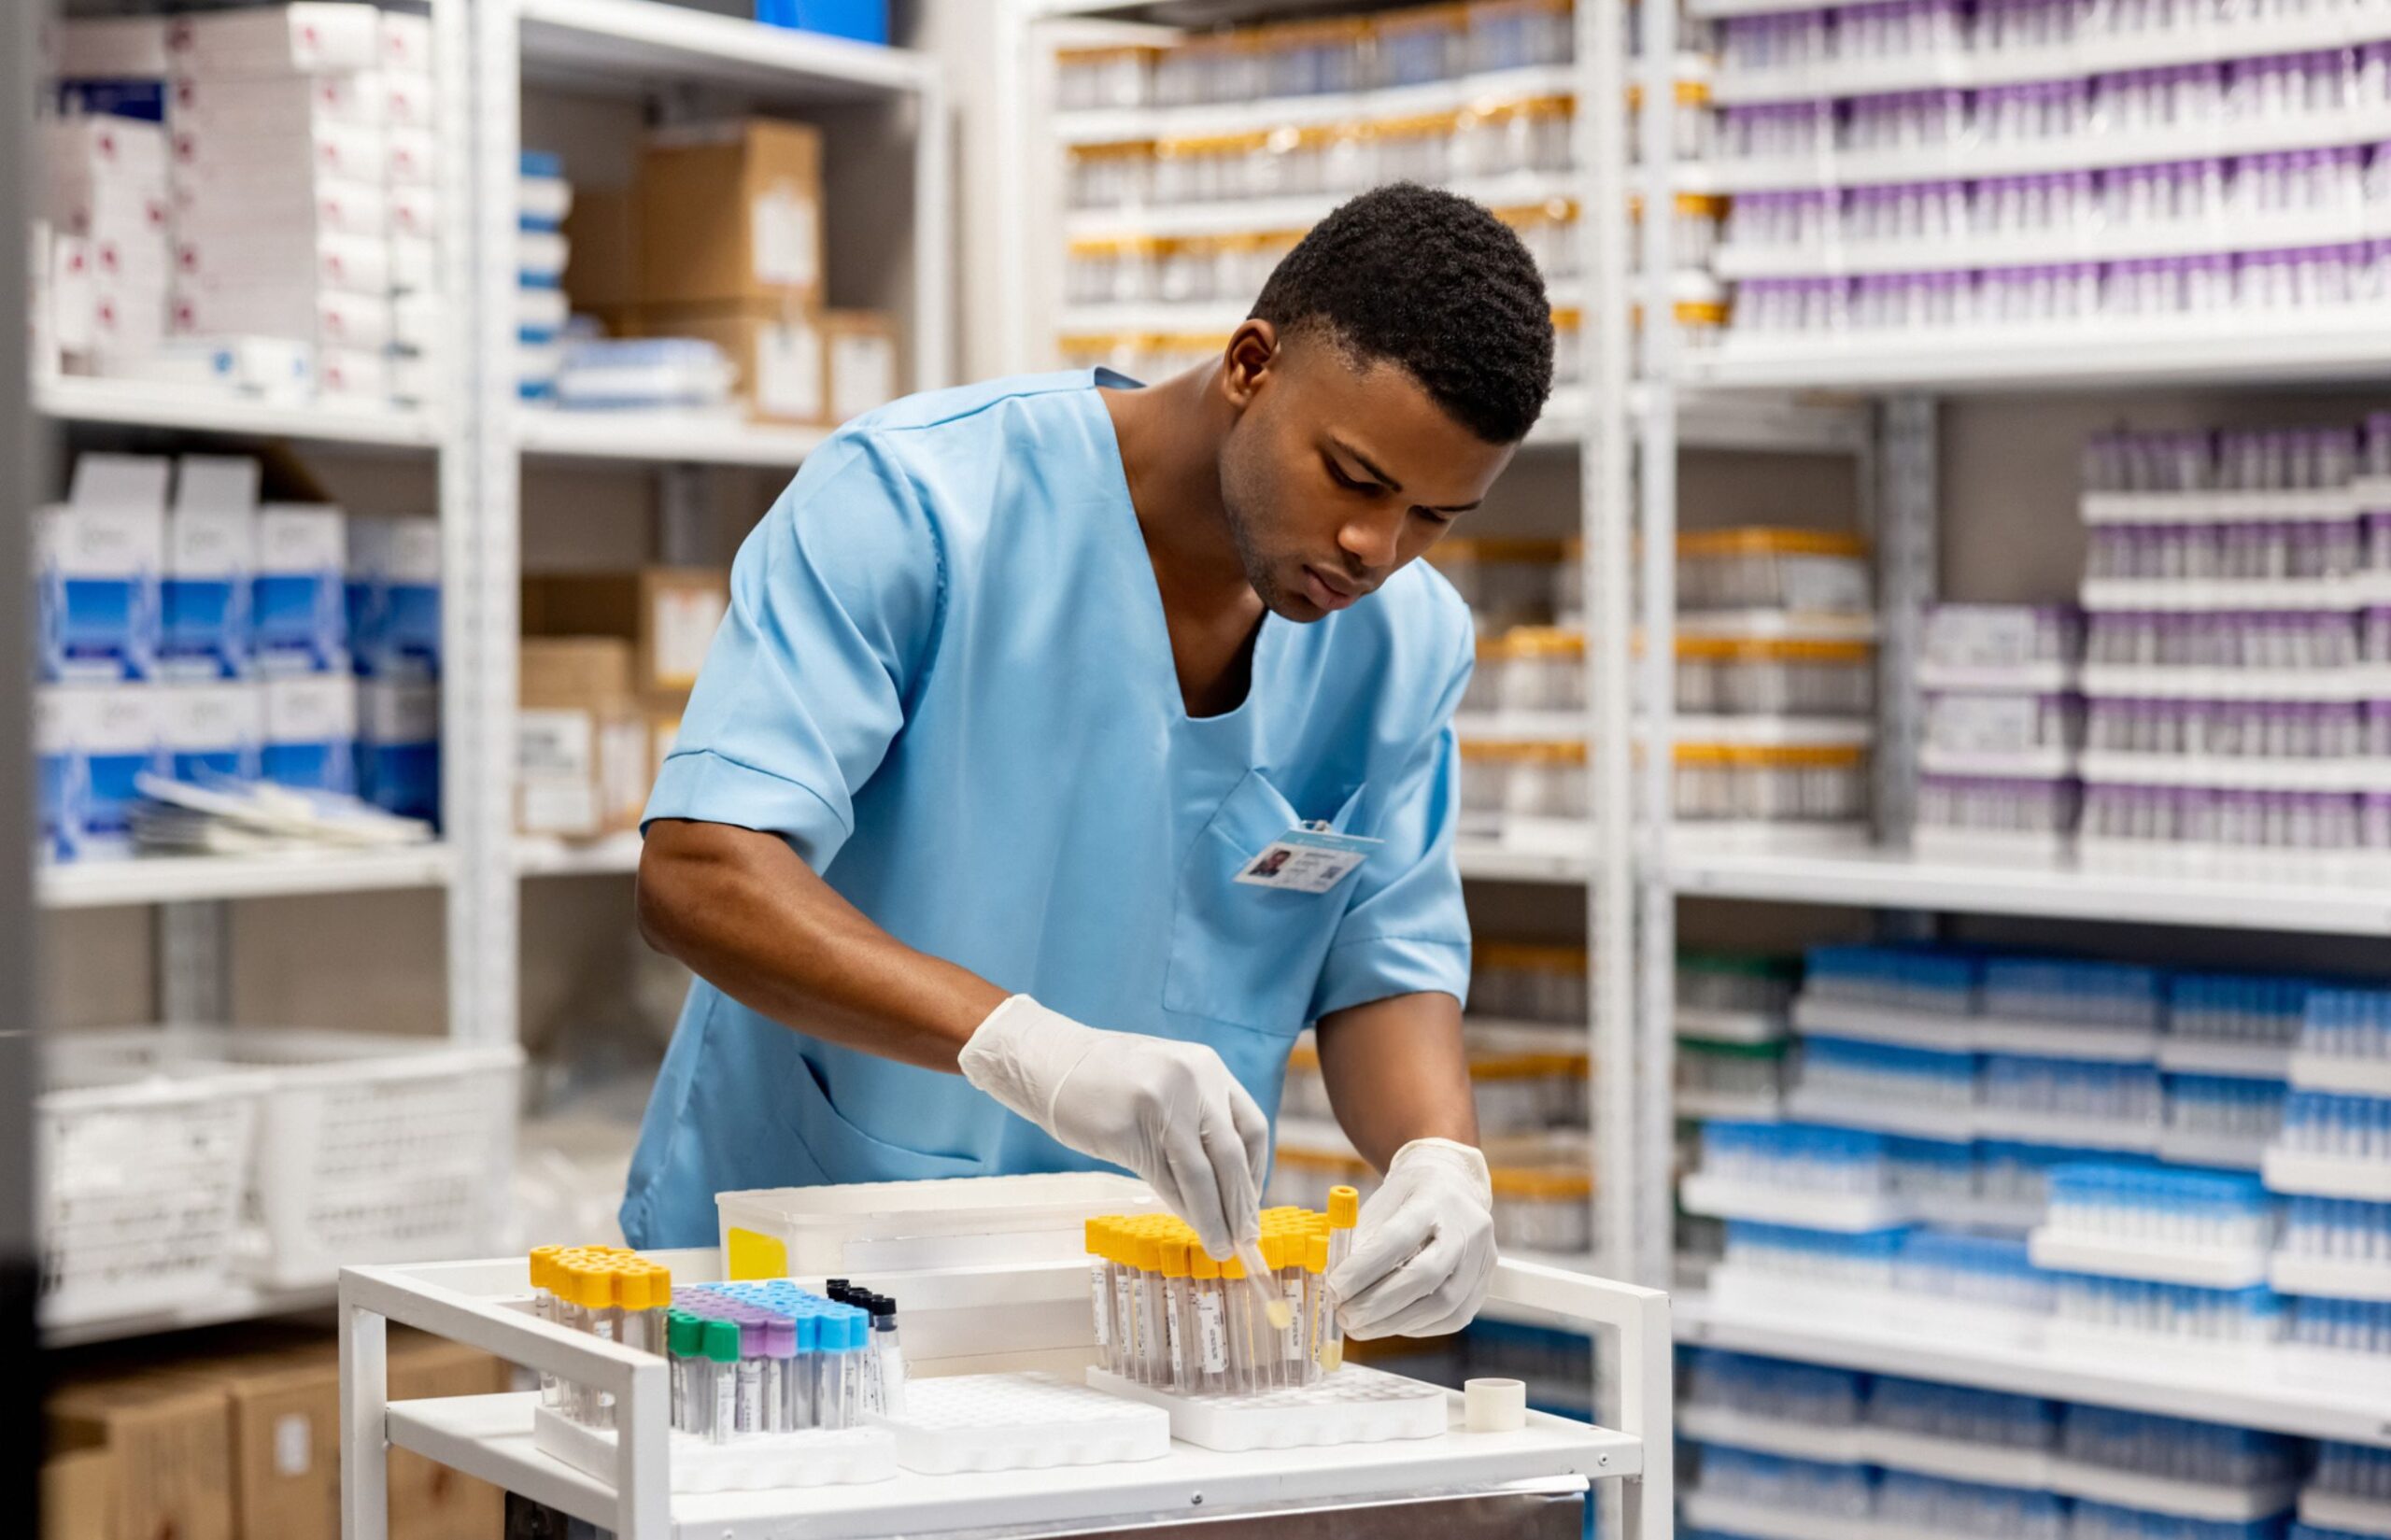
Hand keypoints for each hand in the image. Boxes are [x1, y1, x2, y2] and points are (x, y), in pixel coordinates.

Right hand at [958, 995, 1268, 1258]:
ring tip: (1222, 1246)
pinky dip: (1183, 1208)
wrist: (1050, 1061)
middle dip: (1241, 1204)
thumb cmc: (1106, 1079)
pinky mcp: (1131, 1127)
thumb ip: (1196, 1122)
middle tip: (1247, 1238)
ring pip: (1202, 1174)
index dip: (1257, 1171)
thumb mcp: (1166, 1084)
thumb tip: (1223, 1189)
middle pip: (1231, 1155)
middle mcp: (1194, 1079)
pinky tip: (1189, 1224)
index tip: (1250, 1202)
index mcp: (1208, 1066)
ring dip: (1215, 1217)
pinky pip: (1165, 1179)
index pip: (1251, 1127)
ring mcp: (1162, 1102)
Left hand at [1329, 1138, 1496, 1339]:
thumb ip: (1360, 1243)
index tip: (1334, 1290)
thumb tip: (1336, 1288)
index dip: (1363, 1269)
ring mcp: (1483, 1257)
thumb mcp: (1380, 1205)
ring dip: (1396, 1323)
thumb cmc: (1407, 1197)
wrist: (1451, 1185)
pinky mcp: (1486, 1282)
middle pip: (1426, 1276)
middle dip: (1379, 1305)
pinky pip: (1454, 1317)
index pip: (1398, 1238)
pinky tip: (1391, 1324)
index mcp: (1435, 1199)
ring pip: (1444, 1304)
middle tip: (1346, 1318)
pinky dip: (1418, 1327)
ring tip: (1361, 1327)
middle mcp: (1467, 1227)